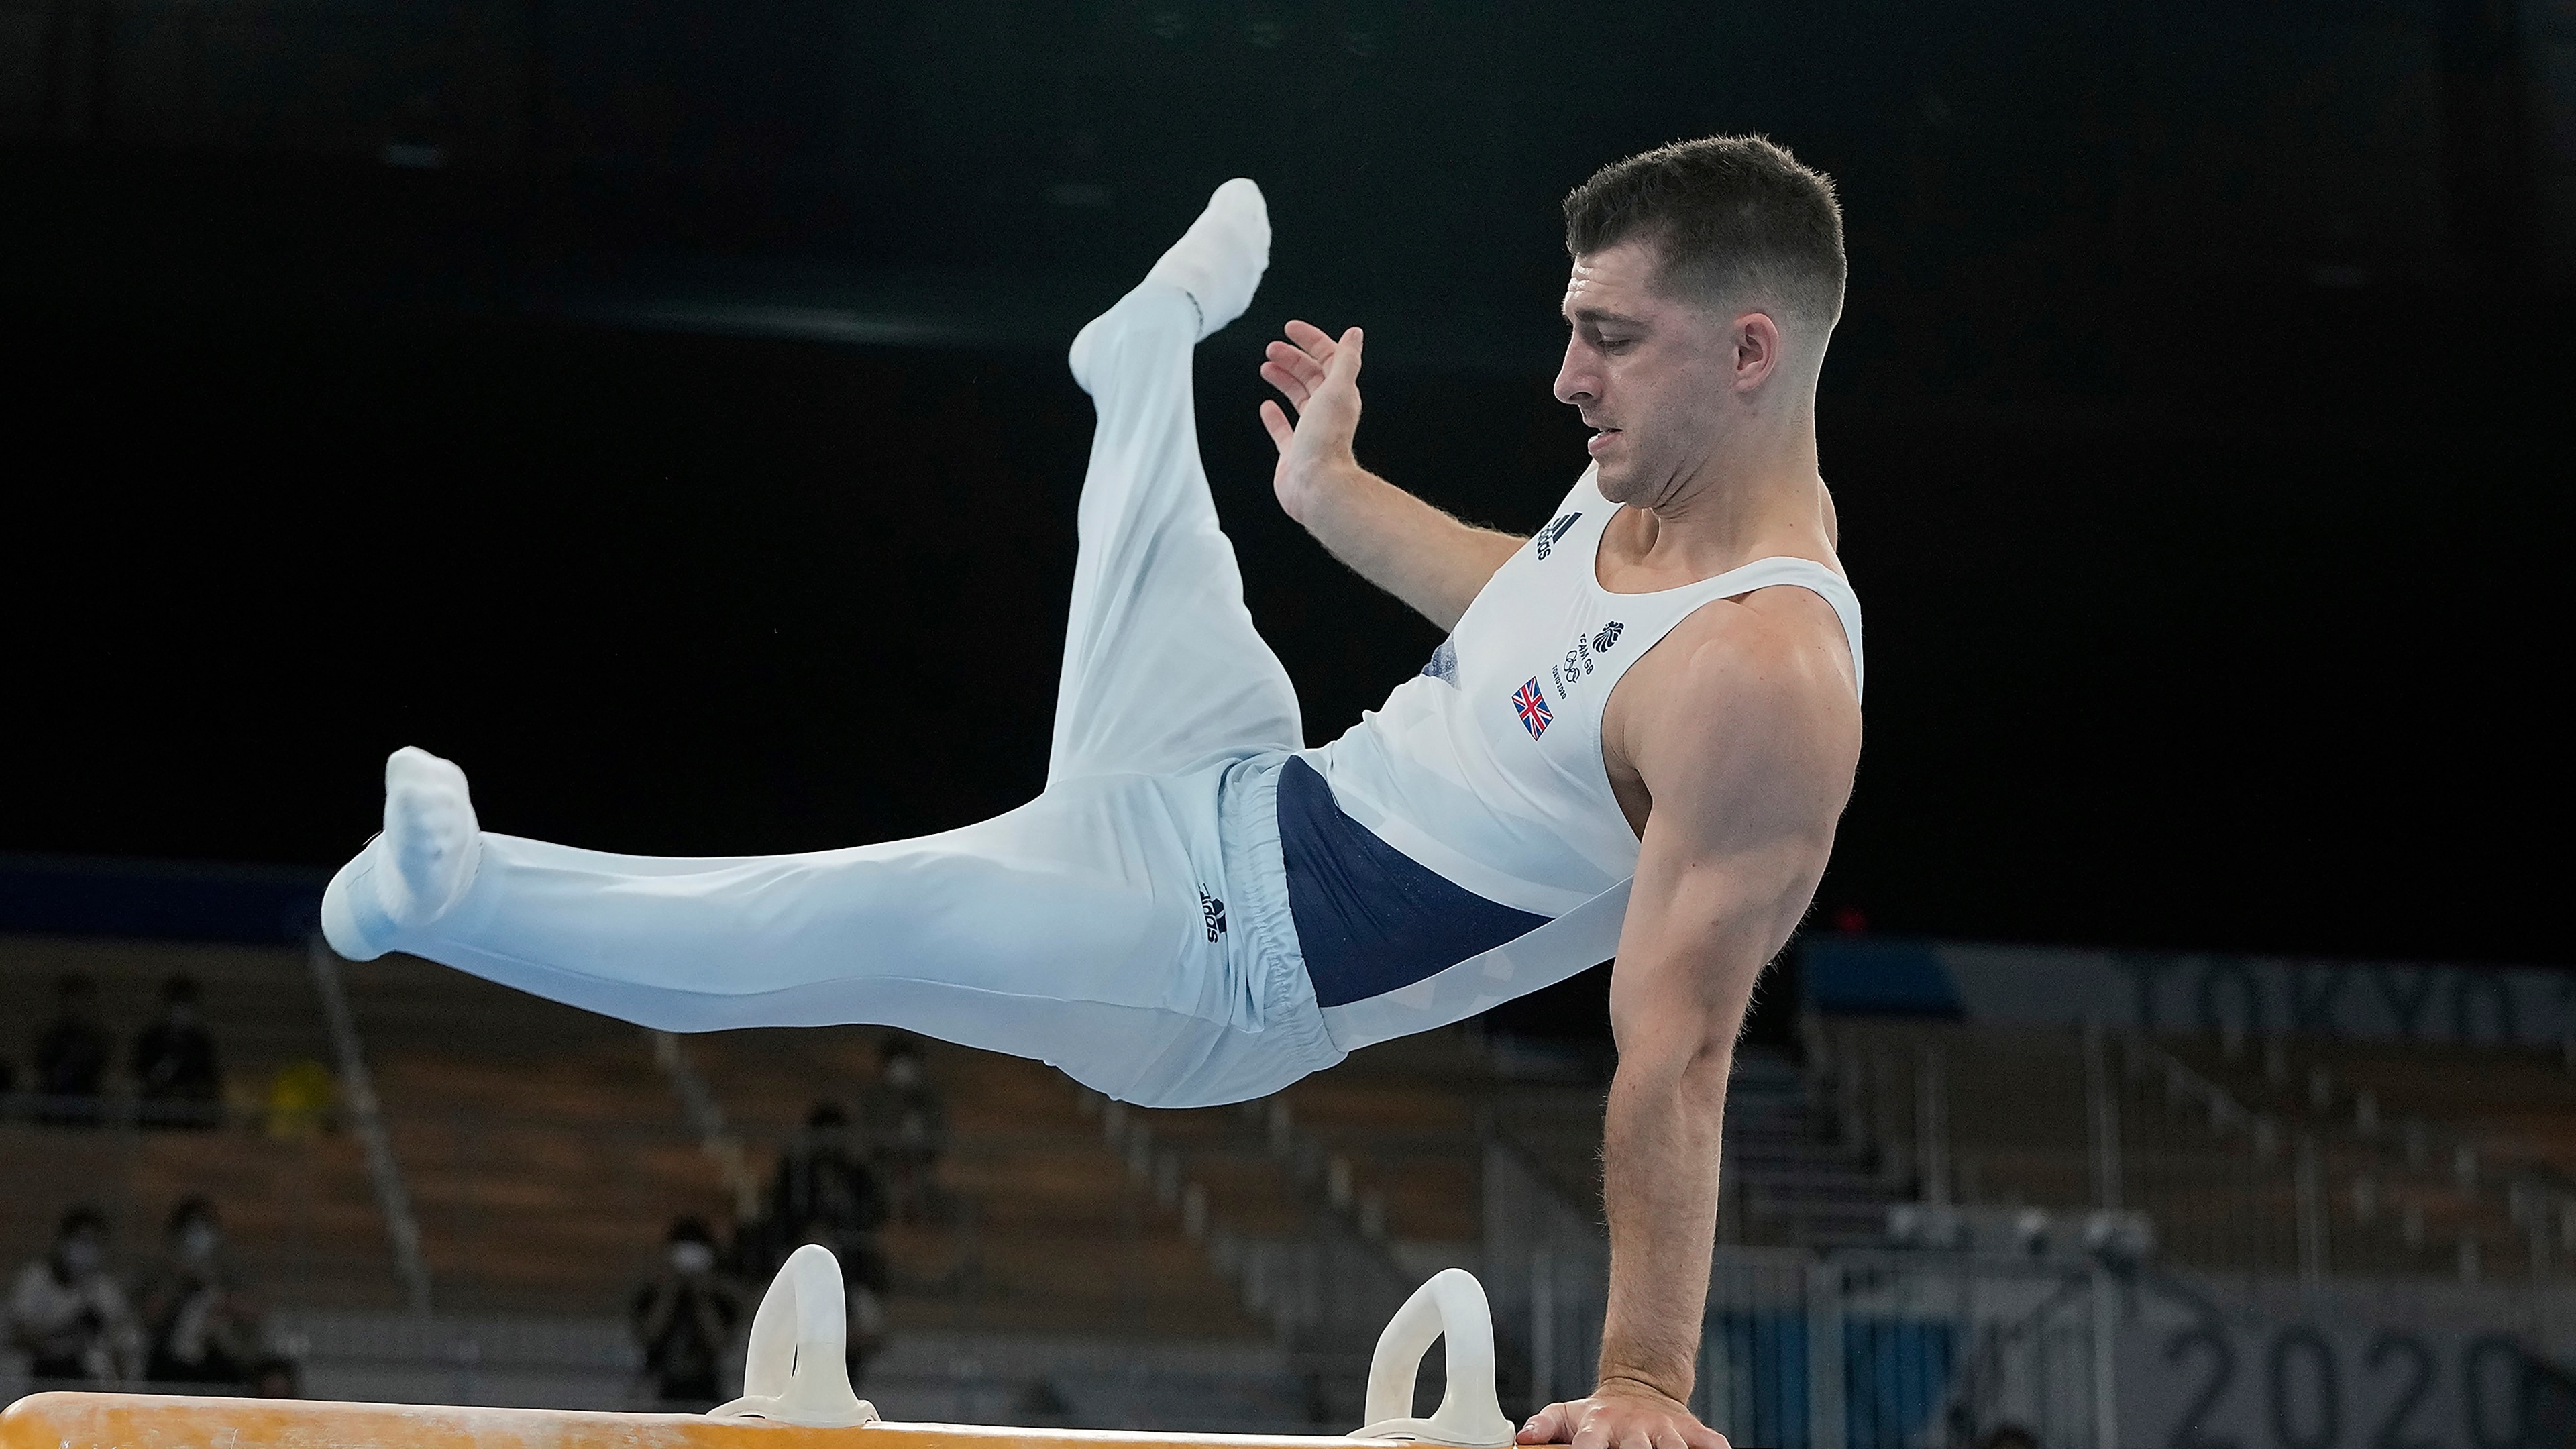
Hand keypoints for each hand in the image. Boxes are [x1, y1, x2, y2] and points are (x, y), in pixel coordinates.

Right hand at [1257, 319, 1364, 523]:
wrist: (1317, 487)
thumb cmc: (1326, 441)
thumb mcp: (1338, 390)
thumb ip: (1346, 360)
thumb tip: (1355, 333)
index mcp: (1340, 395)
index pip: (1328, 359)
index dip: (1310, 341)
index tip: (1289, 329)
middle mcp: (1327, 412)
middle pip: (1311, 376)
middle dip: (1292, 359)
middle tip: (1271, 348)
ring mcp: (1310, 432)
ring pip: (1297, 398)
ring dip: (1284, 380)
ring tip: (1267, 367)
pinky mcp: (1294, 452)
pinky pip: (1283, 429)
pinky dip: (1274, 416)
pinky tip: (1266, 406)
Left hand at [1519, 1381, 1730, 1448]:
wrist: (1641, 1386)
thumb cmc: (1598, 1413)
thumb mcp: (1568, 1413)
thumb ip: (1545, 1424)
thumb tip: (1522, 1437)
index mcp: (1600, 1424)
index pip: (1589, 1445)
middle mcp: (1634, 1427)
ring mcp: (1665, 1428)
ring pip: (1675, 1448)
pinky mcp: (1693, 1430)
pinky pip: (1713, 1443)